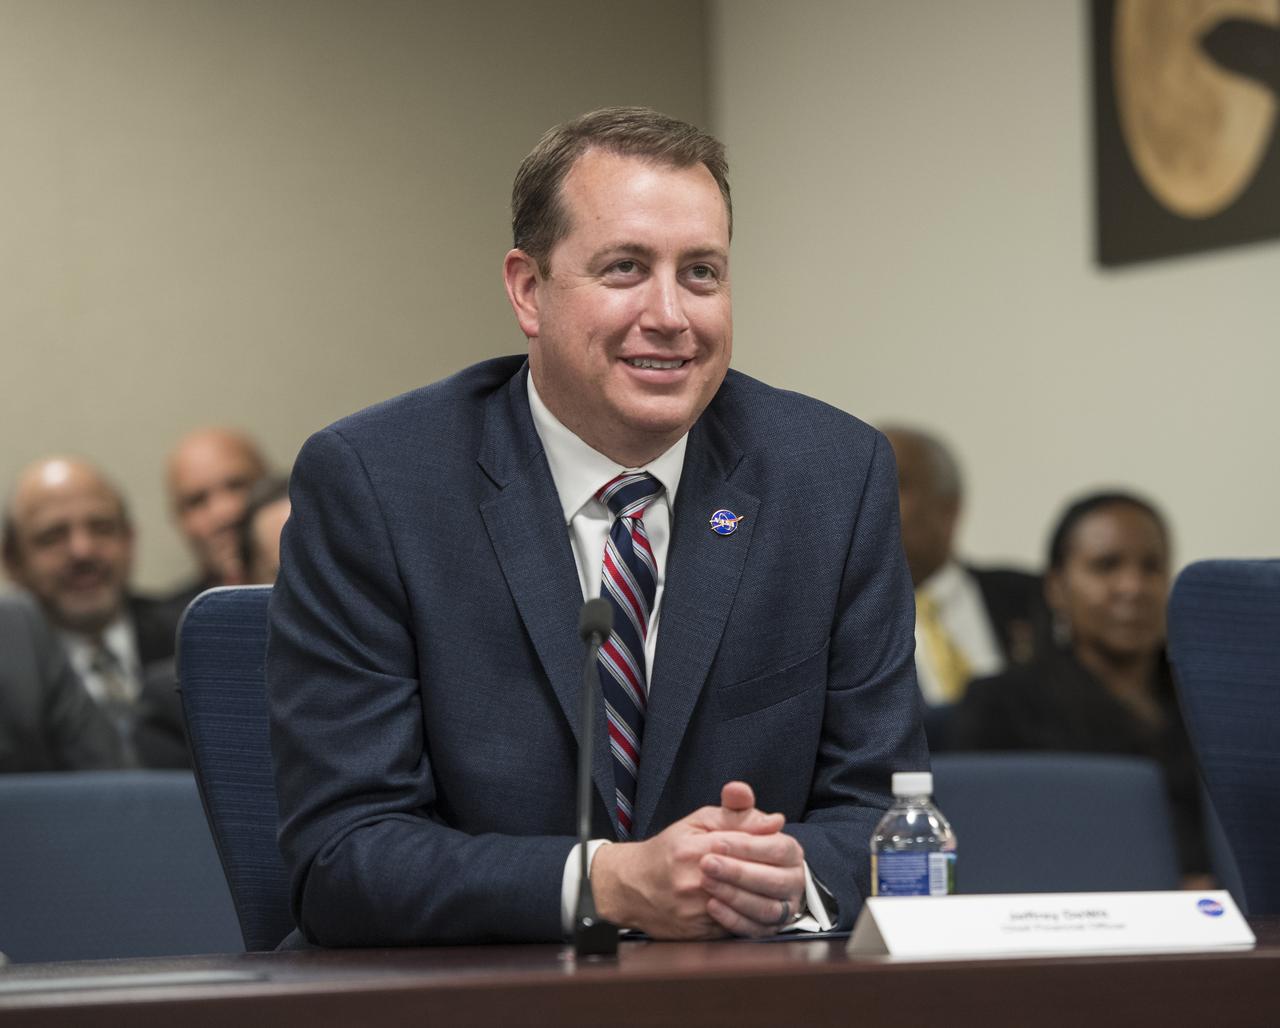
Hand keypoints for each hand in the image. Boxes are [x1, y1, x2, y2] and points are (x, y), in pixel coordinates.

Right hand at [590, 782, 802, 938]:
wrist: (631, 886)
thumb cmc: (667, 850)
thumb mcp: (697, 822)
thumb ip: (736, 816)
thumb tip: (775, 820)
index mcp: (692, 850)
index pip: (742, 844)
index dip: (763, 844)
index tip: (777, 844)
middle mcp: (692, 882)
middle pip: (747, 877)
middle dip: (767, 872)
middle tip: (780, 869)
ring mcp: (694, 911)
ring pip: (745, 905)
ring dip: (762, 895)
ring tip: (771, 887)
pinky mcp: (698, 933)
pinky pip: (735, 926)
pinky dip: (749, 915)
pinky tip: (754, 904)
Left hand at [699, 783, 805, 937]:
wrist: (707, 880)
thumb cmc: (720, 845)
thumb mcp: (723, 821)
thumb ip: (733, 807)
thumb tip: (739, 791)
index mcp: (789, 849)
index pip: (775, 848)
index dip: (746, 846)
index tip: (716, 843)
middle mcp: (793, 880)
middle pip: (773, 880)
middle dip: (738, 872)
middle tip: (707, 865)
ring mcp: (783, 908)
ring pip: (767, 908)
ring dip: (735, 896)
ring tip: (707, 884)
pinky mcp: (768, 930)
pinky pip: (756, 930)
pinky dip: (734, 919)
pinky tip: (712, 907)